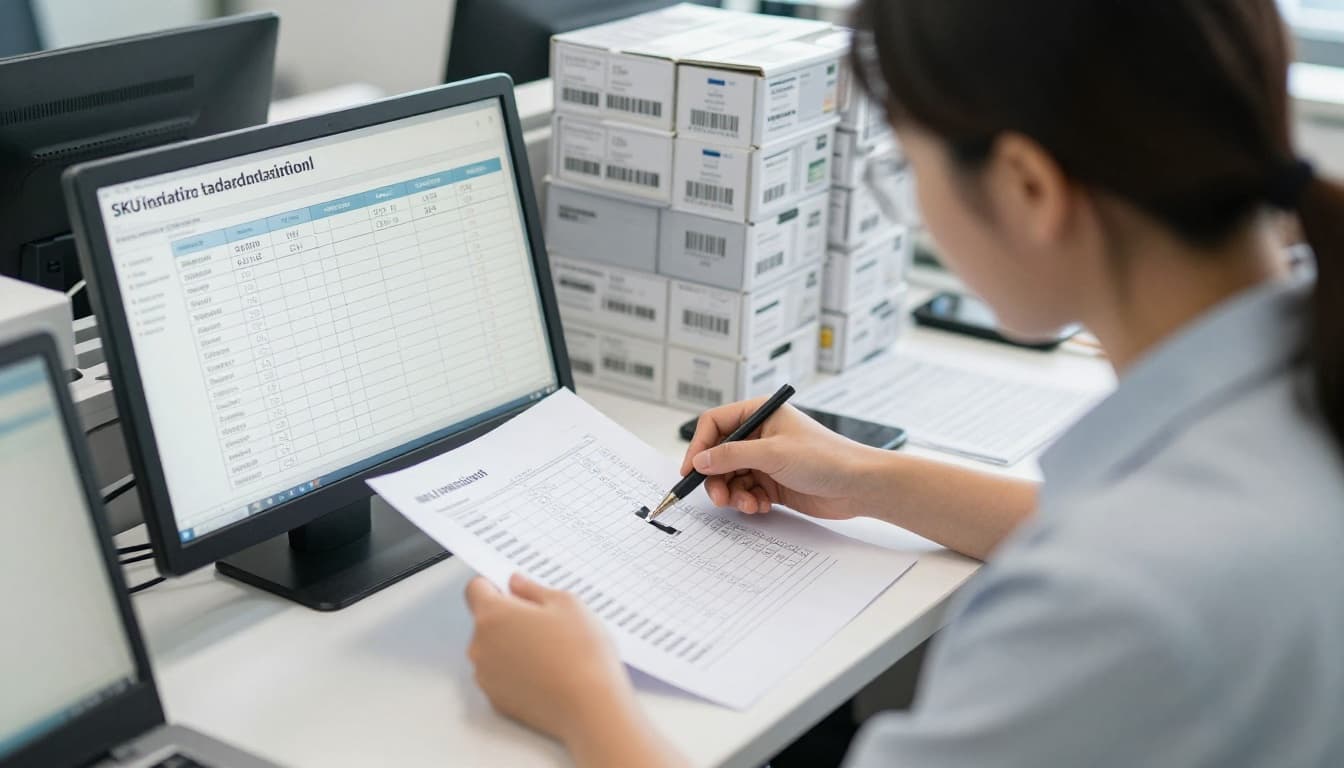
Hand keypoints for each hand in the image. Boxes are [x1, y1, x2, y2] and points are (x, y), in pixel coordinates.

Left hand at [465, 574, 635, 744]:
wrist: (590, 707)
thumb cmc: (580, 654)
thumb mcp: (566, 604)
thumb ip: (533, 589)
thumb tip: (517, 584)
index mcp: (493, 615)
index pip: (475, 589)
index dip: (495, 586)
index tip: (513, 591)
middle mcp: (480, 645)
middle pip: (485, 621)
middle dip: (509, 618)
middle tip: (544, 623)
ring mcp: (486, 676)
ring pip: (492, 650)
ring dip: (512, 646)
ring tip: (549, 651)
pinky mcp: (496, 700)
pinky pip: (500, 676)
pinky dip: (516, 671)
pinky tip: (545, 672)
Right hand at [681, 400, 884, 519]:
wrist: (859, 486)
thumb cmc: (826, 458)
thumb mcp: (773, 452)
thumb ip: (732, 455)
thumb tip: (700, 460)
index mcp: (760, 414)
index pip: (715, 424)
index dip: (699, 446)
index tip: (690, 470)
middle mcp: (760, 435)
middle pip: (719, 455)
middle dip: (716, 478)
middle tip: (718, 497)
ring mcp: (766, 460)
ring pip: (730, 477)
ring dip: (733, 494)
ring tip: (747, 504)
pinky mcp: (773, 483)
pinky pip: (746, 492)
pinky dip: (747, 502)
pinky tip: (761, 506)